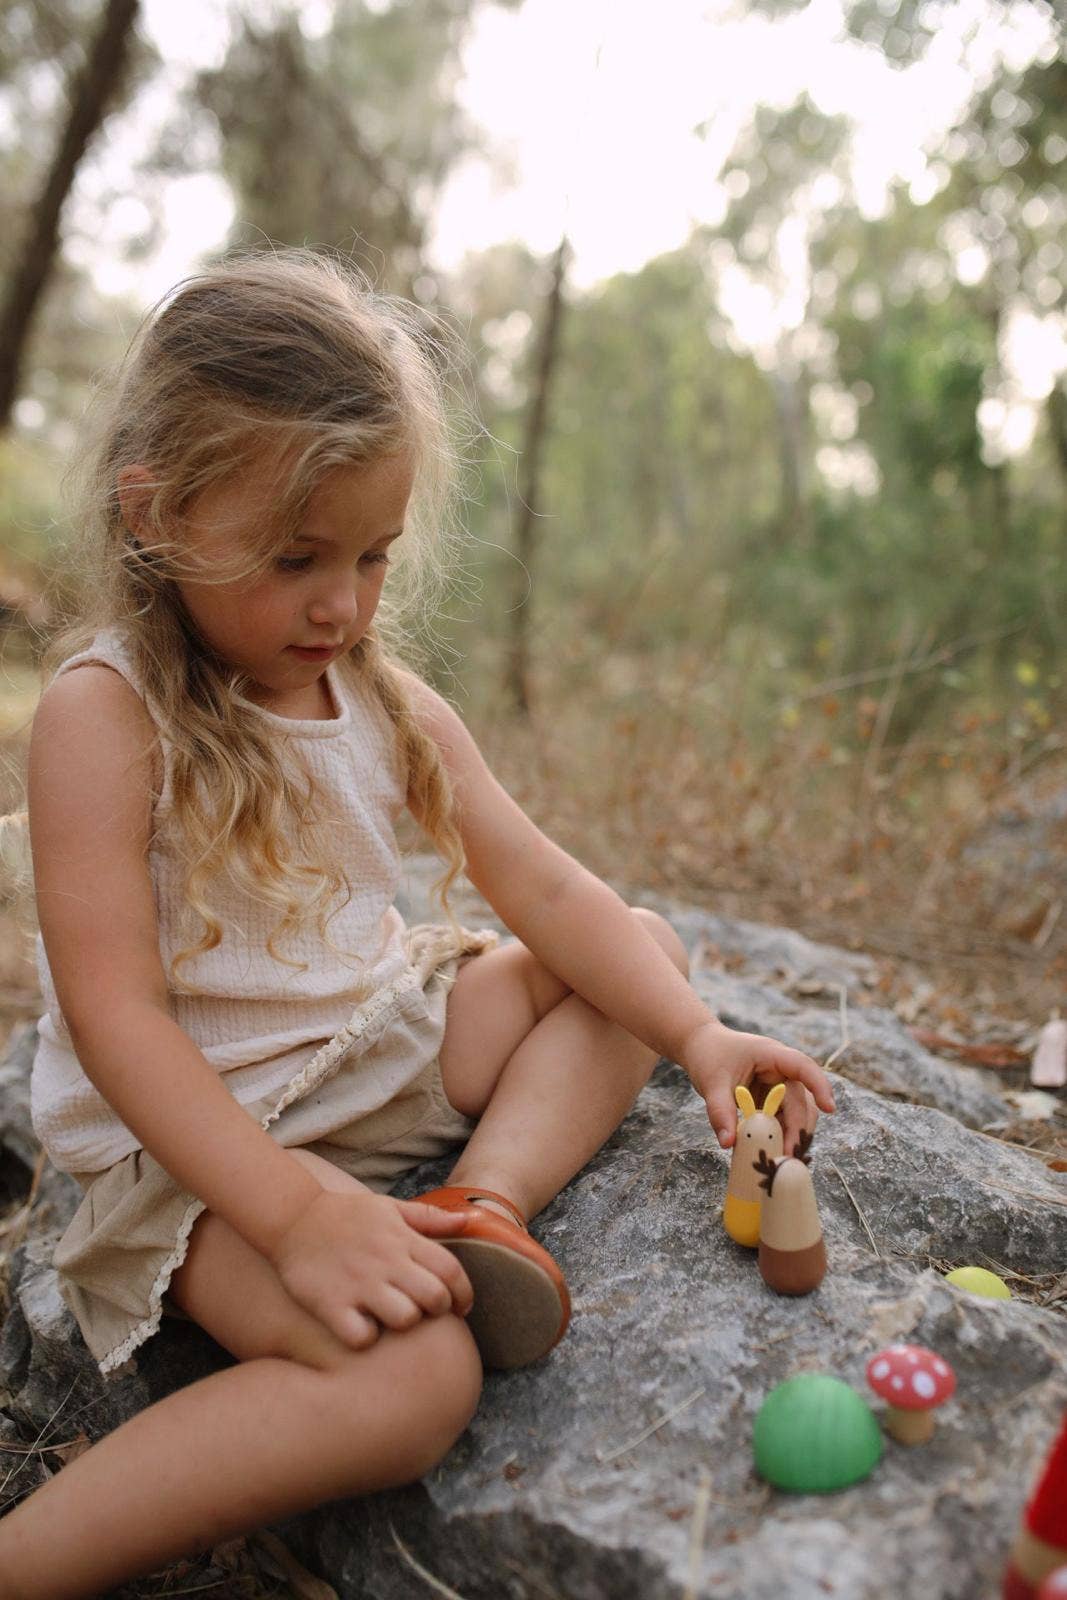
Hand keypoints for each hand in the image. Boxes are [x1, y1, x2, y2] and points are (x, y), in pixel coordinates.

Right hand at [266, 1187, 476, 1350]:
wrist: (292, 1218)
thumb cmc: (346, 1216)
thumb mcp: (389, 1208)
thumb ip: (429, 1217)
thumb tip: (467, 1219)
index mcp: (402, 1239)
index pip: (451, 1270)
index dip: (464, 1293)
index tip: (461, 1306)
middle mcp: (385, 1261)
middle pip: (434, 1298)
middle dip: (437, 1309)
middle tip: (425, 1311)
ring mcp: (358, 1284)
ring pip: (404, 1319)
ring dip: (404, 1323)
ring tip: (393, 1317)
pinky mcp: (331, 1304)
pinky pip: (362, 1336)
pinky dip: (366, 1338)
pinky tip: (362, 1327)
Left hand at [681, 1020, 834, 1152]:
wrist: (700, 1047)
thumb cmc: (708, 1055)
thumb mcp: (711, 1082)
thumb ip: (720, 1112)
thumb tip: (728, 1143)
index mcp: (772, 1055)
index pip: (803, 1067)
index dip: (820, 1085)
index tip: (830, 1108)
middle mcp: (781, 1071)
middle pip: (802, 1100)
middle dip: (799, 1129)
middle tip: (789, 1156)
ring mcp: (779, 1087)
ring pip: (797, 1114)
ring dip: (792, 1136)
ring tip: (783, 1160)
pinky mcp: (772, 1101)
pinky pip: (782, 1121)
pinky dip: (780, 1137)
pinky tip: (773, 1155)